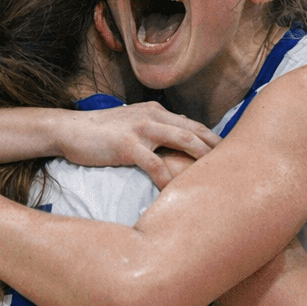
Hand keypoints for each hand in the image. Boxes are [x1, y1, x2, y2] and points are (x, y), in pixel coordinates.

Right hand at [57, 102, 219, 187]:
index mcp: (157, 112)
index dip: (214, 140)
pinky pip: (155, 164)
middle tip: (237, 167)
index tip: (232, 155)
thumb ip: (154, 131)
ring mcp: (141, 129)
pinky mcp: (127, 145)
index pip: (194, 125)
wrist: (69, 130)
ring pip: (183, 141)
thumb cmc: (100, 133)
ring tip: (219, 177)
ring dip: (203, 159)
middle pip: (196, 131)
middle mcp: (154, 116)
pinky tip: (178, 193)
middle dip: (218, 149)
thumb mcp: (132, 125)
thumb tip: (174, 148)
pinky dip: (169, 179)